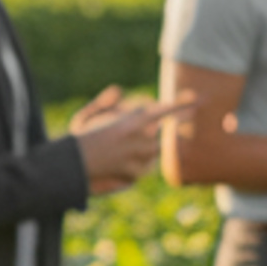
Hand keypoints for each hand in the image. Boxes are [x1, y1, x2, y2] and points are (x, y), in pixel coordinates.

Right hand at [70, 88, 191, 195]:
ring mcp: (139, 160)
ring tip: (151, 139)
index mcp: (132, 122)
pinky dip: (142, 161)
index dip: (181, 105)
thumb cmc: (79, 141)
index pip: (164, 111)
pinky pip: (145, 165)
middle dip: (180, 120)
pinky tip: (132, 158)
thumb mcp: (87, 116)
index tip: (195, 100)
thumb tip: (117, 90)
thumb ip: (105, 103)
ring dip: (157, 143)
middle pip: (168, 130)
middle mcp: (140, 141)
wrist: (71, 169)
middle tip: (193, 113)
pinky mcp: (135, 175)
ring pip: (157, 149)